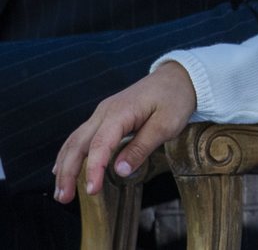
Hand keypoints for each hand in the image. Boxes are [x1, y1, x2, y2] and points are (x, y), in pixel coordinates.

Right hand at [52, 61, 196, 202]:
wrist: (179, 76)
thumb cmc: (175, 99)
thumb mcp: (167, 124)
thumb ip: (142, 146)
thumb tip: (120, 171)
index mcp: (120, 112)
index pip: (99, 145)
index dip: (93, 169)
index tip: (92, 190)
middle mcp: (105, 112)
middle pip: (78, 144)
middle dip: (68, 172)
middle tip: (64, 198)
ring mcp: (103, 113)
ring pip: (75, 140)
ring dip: (65, 166)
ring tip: (61, 192)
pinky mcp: (106, 116)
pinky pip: (82, 136)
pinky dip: (70, 154)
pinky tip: (63, 168)